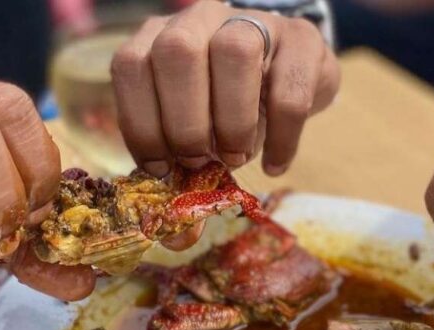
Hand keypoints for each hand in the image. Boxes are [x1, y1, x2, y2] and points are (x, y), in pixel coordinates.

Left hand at [111, 1, 339, 177]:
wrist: (291, 70)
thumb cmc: (229, 102)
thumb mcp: (195, 119)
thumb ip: (176, 145)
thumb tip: (172, 206)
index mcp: (160, 37)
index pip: (131, 65)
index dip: (141, 122)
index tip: (160, 166)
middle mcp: (200, 19)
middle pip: (178, 52)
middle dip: (185, 121)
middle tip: (199, 161)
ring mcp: (252, 22)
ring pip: (235, 53)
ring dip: (232, 121)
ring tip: (236, 156)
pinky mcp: (302, 39)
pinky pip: (290, 89)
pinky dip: (280, 138)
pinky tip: (274, 164)